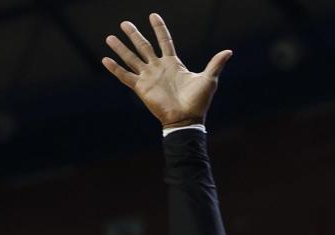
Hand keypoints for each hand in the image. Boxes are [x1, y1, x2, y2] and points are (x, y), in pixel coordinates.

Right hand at [100, 13, 232, 128]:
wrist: (186, 119)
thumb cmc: (198, 101)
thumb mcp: (209, 79)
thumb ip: (216, 64)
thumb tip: (229, 51)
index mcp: (173, 63)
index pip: (164, 41)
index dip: (159, 28)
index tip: (153, 15)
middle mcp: (158, 68)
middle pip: (144, 46)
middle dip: (134, 34)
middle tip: (124, 23)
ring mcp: (148, 77)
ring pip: (132, 58)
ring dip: (121, 48)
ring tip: (110, 38)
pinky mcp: (141, 88)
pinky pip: (125, 76)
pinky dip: (115, 69)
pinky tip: (105, 60)